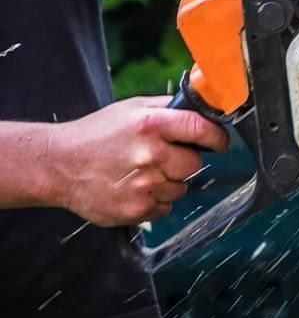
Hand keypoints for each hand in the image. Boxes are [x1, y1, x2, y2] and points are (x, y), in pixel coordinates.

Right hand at [45, 97, 229, 226]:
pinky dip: (155, 200)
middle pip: (194, 164)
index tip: (221, 142)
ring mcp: (142, 185)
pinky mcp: (134, 210)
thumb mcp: (133, 108)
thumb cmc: (97, 134)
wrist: (58, 165)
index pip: (201, 129)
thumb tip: (204, 107)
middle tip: (163, 157)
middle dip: (184, 161)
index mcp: (151, 125)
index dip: (217, 137)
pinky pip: (165, 207)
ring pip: (180, 188)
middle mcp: (148, 155)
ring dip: (169, 182)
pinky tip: (135, 188)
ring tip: (142, 172)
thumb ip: (169, 107)